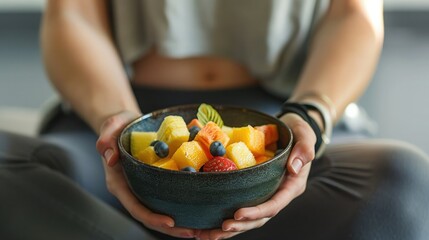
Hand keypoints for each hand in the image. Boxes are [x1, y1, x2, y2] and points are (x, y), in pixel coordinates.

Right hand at [96, 111, 195, 237]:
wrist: (125, 124)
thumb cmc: (117, 126)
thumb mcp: (110, 127)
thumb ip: (106, 140)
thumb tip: (111, 158)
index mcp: (119, 184)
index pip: (135, 207)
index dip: (152, 217)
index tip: (170, 221)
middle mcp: (132, 190)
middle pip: (150, 216)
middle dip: (170, 228)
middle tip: (193, 232)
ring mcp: (144, 188)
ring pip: (160, 211)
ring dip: (179, 223)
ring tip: (199, 229)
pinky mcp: (155, 183)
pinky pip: (168, 199)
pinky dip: (182, 207)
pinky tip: (198, 209)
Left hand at [195, 113, 315, 239]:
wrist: (289, 129)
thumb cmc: (297, 131)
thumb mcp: (305, 134)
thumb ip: (304, 148)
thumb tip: (294, 167)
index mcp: (292, 185)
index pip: (275, 204)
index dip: (257, 211)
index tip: (238, 213)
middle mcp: (280, 194)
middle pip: (261, 217)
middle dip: (241, 225)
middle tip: (221, 228)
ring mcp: (268, 194)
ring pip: (251, 218)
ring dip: (232, 229)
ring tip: (209, 235)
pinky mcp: (257, 191)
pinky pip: (243, 208)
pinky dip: (229, 219)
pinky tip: (210, 224)